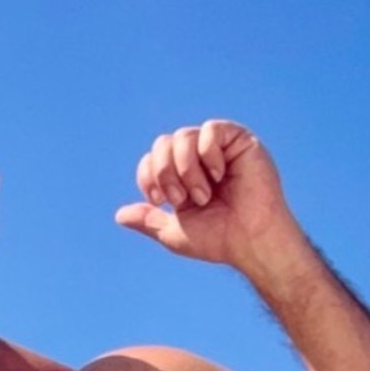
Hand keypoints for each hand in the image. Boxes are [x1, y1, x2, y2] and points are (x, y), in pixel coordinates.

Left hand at [115, 120, 298, 271]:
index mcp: (182, 177)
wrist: (250, 240)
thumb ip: (149, 221)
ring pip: (183, 136)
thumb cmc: (219, 239)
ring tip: (202, 194)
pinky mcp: (239, 140)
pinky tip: (219, 175)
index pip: (152, 158)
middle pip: (163, 143)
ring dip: (185, 169)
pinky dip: (208, 154)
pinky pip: (210, 130)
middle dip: (165, 173)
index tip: (158, 200)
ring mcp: (218, 148)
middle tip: (181, 200)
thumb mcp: (175, 232)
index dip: (148, 174)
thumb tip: (119, 215)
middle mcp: (198, 159)